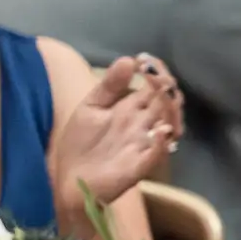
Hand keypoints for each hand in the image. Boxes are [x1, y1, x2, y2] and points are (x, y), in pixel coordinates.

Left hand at [52, 55, 183, 214]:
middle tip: (159, 78)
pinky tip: (161, 132)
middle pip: (168, 104)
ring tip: (165, 98)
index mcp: (133, 109)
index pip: (156, 86)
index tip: (146, 60)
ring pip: (170, 126)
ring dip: (172, 113)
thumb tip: (128, 59)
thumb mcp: (91, 107)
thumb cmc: (81, 144)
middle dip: (167, 89)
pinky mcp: (139, 166)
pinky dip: (163, 144)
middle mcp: (144, 125)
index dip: (157, 72)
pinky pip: (157, 155)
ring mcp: (144, 145)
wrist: (68, 180)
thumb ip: (109, 85)